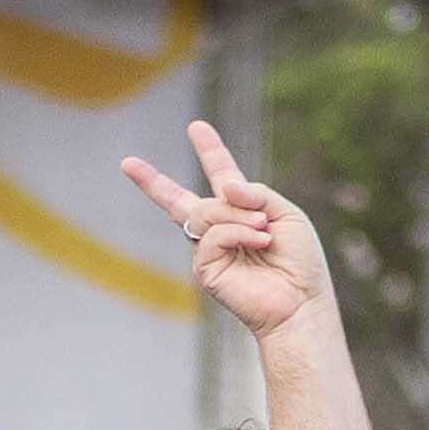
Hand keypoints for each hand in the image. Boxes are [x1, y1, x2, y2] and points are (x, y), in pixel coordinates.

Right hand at [120, 118, 332, 341]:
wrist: (301, 302)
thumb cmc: (300, 262)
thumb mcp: (285, 213)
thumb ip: (256, 192)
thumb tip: (225, 186)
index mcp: (243, 210)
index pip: (221, 175)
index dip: (210, 150)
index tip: (196, 127)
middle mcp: (222, 229)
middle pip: (180, 201)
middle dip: (153, 182)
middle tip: (127, 163)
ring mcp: (210, 250)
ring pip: (205, 212)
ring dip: (238, 216)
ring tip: (265, 232)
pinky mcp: (205, 269)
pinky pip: (212, 235)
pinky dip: (238, 232)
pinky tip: (258, 242)